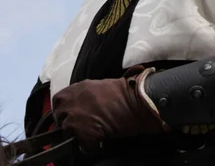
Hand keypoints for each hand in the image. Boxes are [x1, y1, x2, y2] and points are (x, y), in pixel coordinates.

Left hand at [52, 68, 167, 152]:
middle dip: (65, 122)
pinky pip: (81, 147)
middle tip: (77, 127)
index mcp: (78, 88)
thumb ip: (86, 94)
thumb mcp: (100, 86)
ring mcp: (76, 118)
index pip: (58, 99)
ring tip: (90, 135)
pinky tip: (98, 144)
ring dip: (76, 135)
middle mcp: (73, 101)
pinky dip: (89, 148)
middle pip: (58, 116)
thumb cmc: (124, 92)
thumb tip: (82, 105)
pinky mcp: (83, 133)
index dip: (63, 109)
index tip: (68, 114)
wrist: (136, 100)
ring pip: (66, 132)